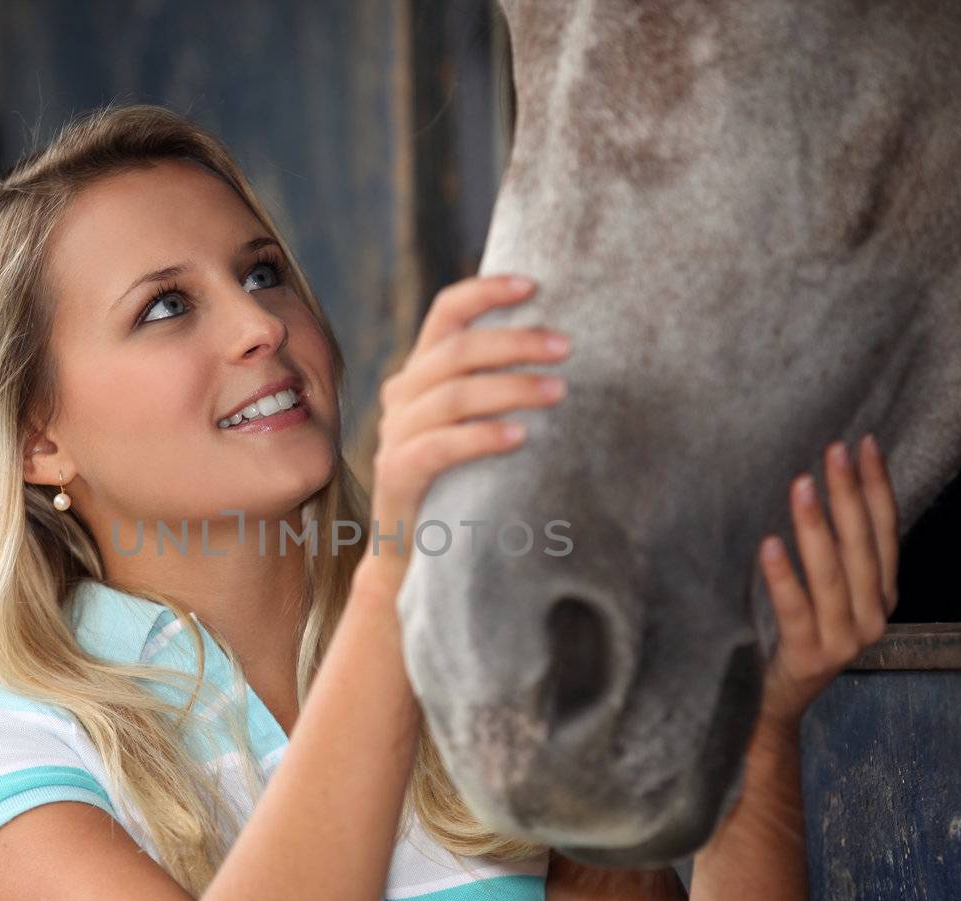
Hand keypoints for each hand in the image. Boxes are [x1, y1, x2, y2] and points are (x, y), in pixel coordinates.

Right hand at [356, 273, 571, 595]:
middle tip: (566, 348)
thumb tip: (562, 350)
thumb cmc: (461, 484)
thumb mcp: (474, 424)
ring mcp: (394, 434)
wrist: (415, 558)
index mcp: (421, 373)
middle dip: (515, 343)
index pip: (446, 312)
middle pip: (455, 351)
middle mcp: (402, 396)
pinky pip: (440, 446)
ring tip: (557, 391)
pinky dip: (482, 437)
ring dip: (510, 388)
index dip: (486, 292)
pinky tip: (520, 436)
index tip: (534, 284)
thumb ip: (495, 387)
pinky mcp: (397, 474)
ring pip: (453, 396)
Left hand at [754, 435, 899, 733]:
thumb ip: (838, 553)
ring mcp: (844, 641)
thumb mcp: (828, 593)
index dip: (876, 488)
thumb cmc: (799, 634)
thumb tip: (827, 484)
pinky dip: (784, 577)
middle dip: (849, 495)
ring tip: (801, 485)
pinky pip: (795, 610)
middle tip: (832, 452)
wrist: (780, 703)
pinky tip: (769, 543)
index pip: (885, 532)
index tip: (862, 445)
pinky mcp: (809, 657)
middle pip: (862, 547)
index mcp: (882, 596)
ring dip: (818, 526)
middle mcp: (873, 618)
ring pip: (833, 575)